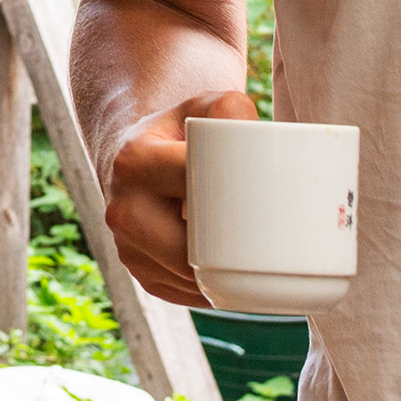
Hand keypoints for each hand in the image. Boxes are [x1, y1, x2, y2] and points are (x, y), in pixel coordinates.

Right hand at [99, 89, 259, 307]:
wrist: (136, 157)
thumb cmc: (182, 132)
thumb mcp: (202, 108)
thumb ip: (231, 109)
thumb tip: (263, 138)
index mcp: (134, 161)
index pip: (190, 185)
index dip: (230, 198)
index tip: (266, 199)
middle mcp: (122, 208)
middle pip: (186, 249)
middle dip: (232, 253)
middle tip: (278, 246)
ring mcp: (127, 247)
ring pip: (186, 278)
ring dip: (224, 279)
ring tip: (264, 267)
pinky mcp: (139, 272)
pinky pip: (182, 292)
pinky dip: (211, 291)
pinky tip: (236, 280)